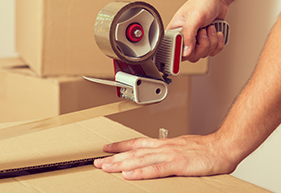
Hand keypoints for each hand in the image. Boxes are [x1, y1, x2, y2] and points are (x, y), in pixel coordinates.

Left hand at [94, 134, 236, 179]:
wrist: (222, 147)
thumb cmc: (204, 148)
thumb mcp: (180, 147)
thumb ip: (167, 152)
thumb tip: (155, 157)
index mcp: (163, 144)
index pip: (136, 143)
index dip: (120, 146)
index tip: (107, 148)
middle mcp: (162, 147)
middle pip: (133, 152)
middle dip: (114, 158)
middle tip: (98, 162)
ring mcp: (169, 155)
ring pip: (140, 160)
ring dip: (121, 164)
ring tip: (105, 168)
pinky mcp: (178, 165)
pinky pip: (156, 170)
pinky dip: (141, 173)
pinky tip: (129, 175)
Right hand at [167, 0, 228, 61]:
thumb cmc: (203, 2)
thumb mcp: (194, 17)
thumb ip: (188, 35)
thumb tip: (185, 52)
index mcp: (174, 32)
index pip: (175, 51)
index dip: (185, 51)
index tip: (193, 44)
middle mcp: (184, 38)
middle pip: (191, 56)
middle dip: (203, 44)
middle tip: (203, 31)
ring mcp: (196, 42)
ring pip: (203, 54)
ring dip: (212, 41)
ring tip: (210, 28)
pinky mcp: (206, 42)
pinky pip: (212, 52)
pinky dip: (218, 43)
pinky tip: (216, 32)